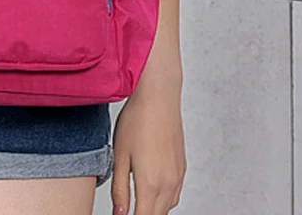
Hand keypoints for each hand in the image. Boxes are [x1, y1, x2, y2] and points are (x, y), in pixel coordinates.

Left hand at [111, 82, 185, 213]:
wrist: (158, 97)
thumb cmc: (137, 120)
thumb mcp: (119, 155)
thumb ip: (120, 188)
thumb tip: (119, 213)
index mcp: (151, 183)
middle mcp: (168, 184)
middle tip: (126, 209)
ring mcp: (178, 176)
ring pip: (167, 207)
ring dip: (153, 209)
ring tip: (136, 203)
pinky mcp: (182, 167)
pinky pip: (174, 194)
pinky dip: (163, 199)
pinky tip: (151, 190)